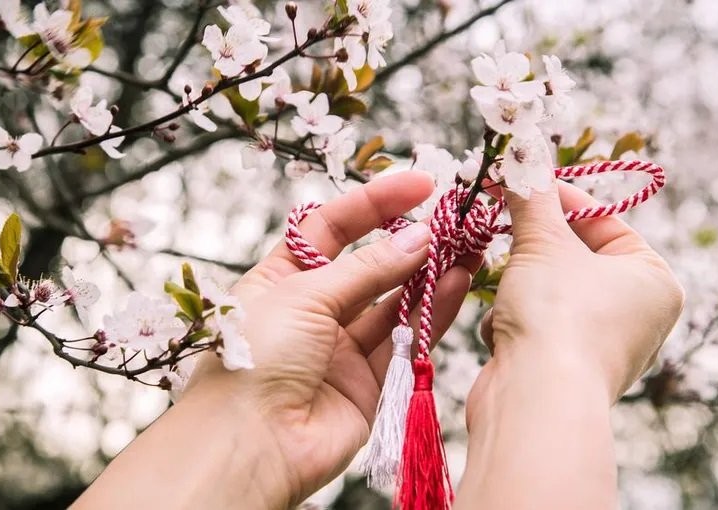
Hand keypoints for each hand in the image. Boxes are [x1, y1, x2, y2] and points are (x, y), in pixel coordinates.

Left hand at [183, 170, 480, 506]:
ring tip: (468, 245)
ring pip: (393, 301)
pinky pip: (406, 340)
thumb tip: (417, 237)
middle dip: (408, 239)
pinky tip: (456, 282)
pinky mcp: (368, 383)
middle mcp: (311, 311)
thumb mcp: (304, 295)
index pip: (330, 228)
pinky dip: (431, 311)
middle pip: (368, 264)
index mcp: (279, 280)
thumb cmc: (255, 360)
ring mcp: (340, 348)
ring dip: (429, 273)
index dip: (372, 204)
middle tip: (453, 217)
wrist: (249, 445)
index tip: (418, 185)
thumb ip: (367, 269)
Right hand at [455, 181, 683, 509]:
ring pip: (545, 290)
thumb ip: (532, 196)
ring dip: (516, 286)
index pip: (603, 220)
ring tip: (508, 292)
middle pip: (571, 256)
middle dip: (530, 246)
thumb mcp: (542, 242)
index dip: (557, 198)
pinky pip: (533, 325)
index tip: (518, 182)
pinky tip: (506, 336)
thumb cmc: (557, 317)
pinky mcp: (562, 369)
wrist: (535, 401)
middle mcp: (636, 314)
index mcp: (653, 279)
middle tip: (498, 220)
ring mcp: (600, 345)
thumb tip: (522, 150)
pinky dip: (513, 323)